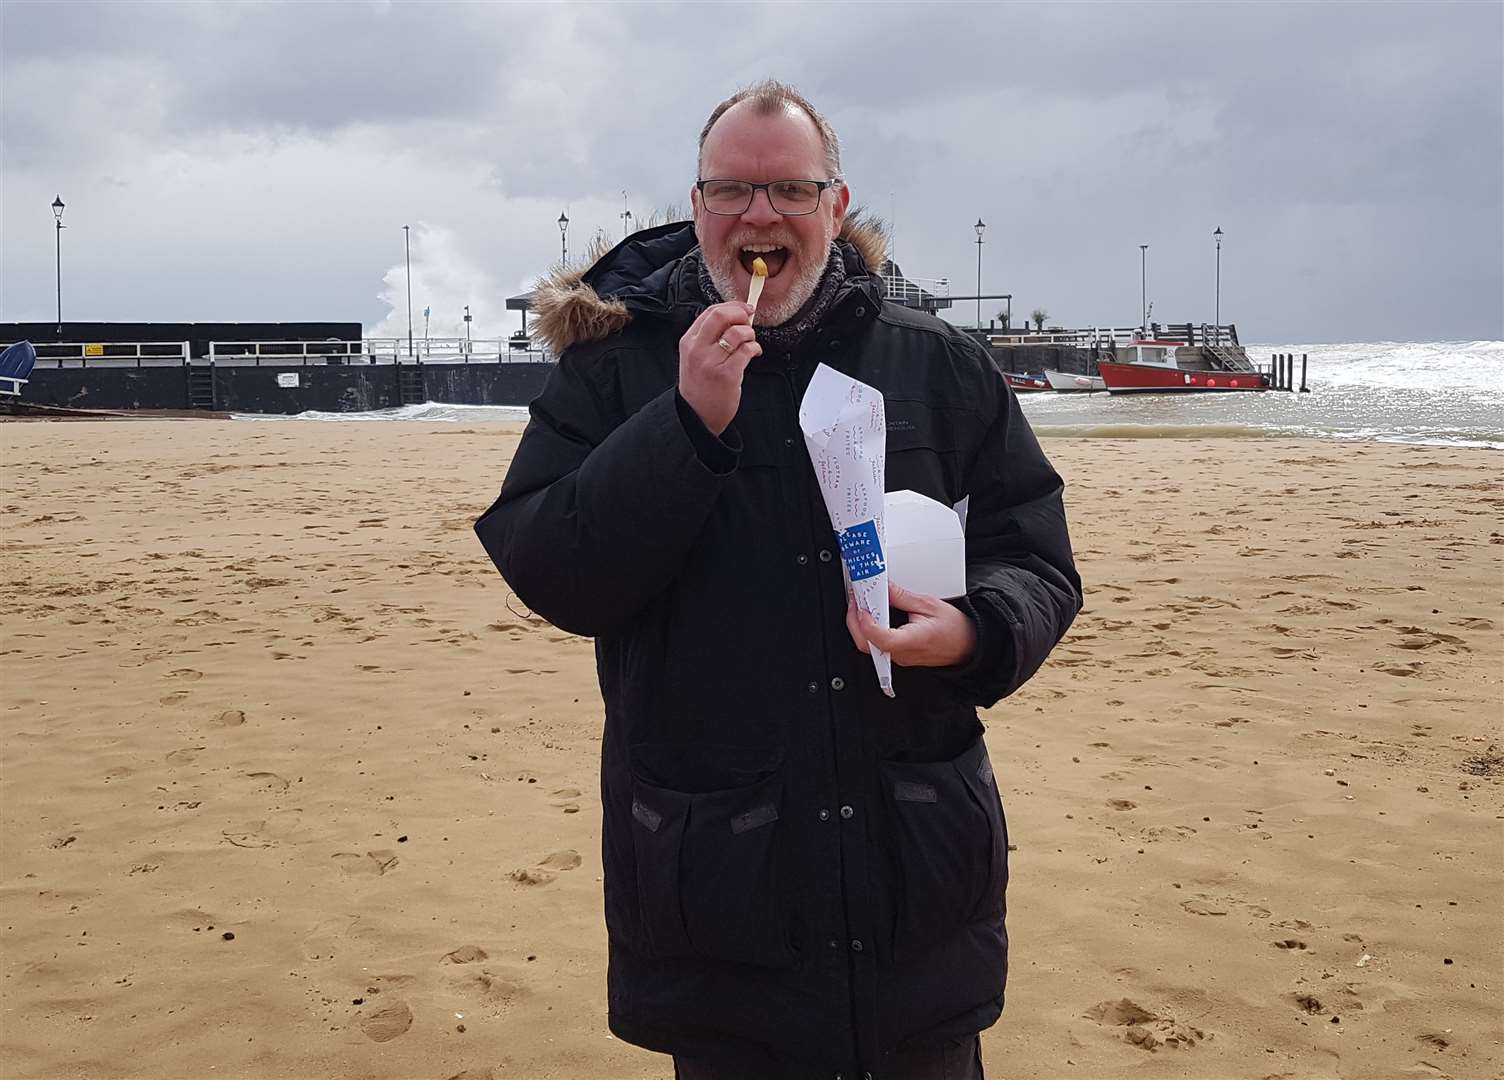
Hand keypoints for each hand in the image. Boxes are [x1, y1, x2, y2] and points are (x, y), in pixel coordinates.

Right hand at [679, 301, 760, 435]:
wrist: (697, 415)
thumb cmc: (700, 386)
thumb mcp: (694, 356)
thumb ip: (708, 337)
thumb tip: (733, 316)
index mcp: (689, 341)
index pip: (710, 311)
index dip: (731, 306)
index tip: (743, 309)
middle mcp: (698, 349)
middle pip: (721, 315)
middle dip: (740, 313)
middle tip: (749, 319)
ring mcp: (711, 362)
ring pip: (737, 332)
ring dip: (750, 334)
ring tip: (750, 342)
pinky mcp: (727, 374)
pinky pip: (747, 350)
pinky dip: (755, 348)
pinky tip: (753, 353)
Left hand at [847, 582, 976, 667]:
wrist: (967, 645)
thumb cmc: (954, 628)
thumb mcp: (929, 604)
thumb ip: (902, 597)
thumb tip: (884, 587)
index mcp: (912, 641)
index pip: (880, 638)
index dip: (865, 622)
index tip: (861, 605)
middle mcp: (902, 654)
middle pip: (866, 644)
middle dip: (854, 621)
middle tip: (855, 599)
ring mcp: (899, 658)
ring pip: (868, 646)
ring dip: (859, 625)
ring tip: (861, 604)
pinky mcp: (898, 655)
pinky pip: (876, 646)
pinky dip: (868, 630)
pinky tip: (871, 615)